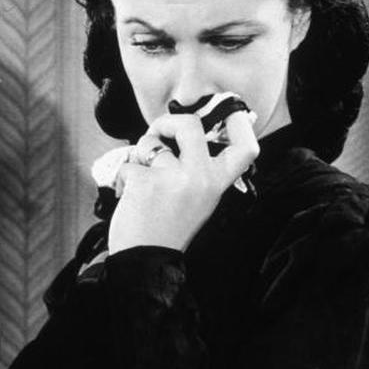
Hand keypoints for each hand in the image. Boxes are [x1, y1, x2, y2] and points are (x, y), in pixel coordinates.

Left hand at [108, 111, 257, 253]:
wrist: (145, 258)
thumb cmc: (167, 226)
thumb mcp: (198, 198)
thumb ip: (198, 169)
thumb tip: (189, 133)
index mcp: (217, 183)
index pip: (245, 149)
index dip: (240, 123)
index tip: (230, 110)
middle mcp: (200, 179)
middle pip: (190, 125)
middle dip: (167, 122)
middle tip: (157, 134)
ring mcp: (173, 179)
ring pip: (150, 144)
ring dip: (139, 156)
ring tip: (142, 178)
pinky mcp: (145, 182)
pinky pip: (129, 163)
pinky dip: (123, 176)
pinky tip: (128, 194)